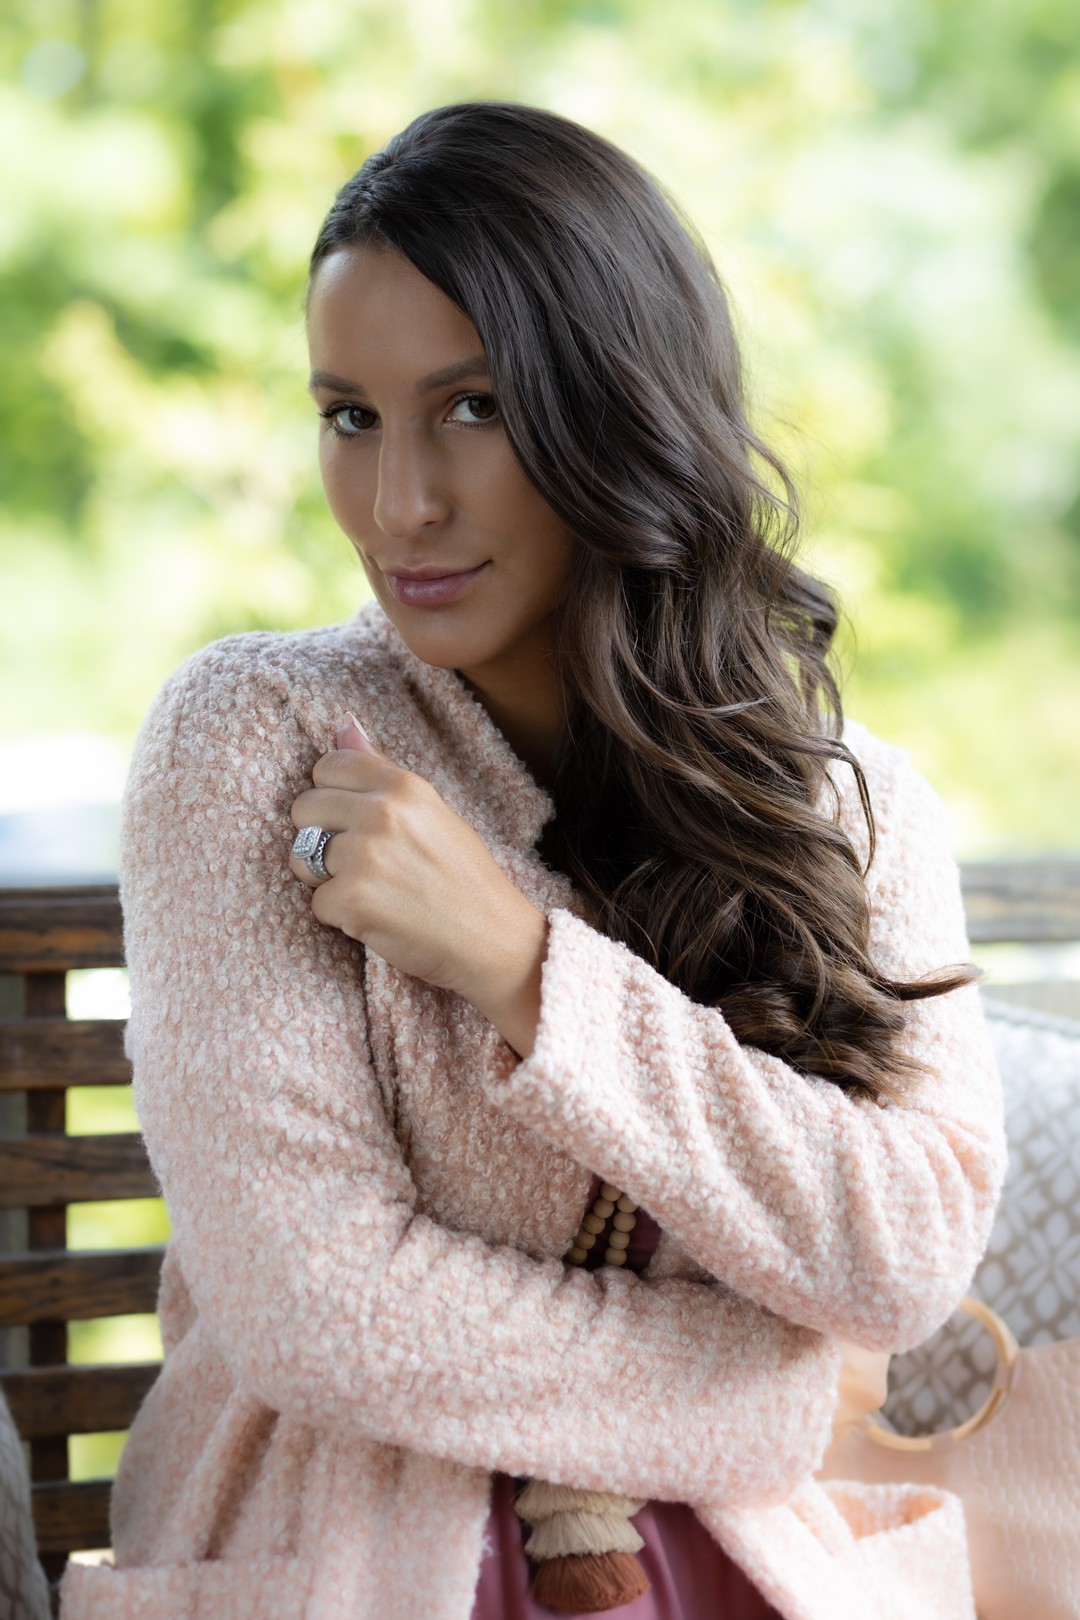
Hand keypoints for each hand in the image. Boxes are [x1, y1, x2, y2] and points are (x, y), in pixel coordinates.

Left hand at [289, 715, 547, 1040]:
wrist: (494, 940)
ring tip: (371, 890)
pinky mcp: (351, 900)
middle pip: (303, 808)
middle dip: (320, 837)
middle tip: (362, 863)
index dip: (333, 797)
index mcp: (403, 785)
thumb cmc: (464, 876)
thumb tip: (343, 724)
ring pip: (300, 858)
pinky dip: (341, 916)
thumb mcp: (431, 811)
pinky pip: (316, 903)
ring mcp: (364, 856)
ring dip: (326, 879)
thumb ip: (380, 769)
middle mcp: (381, 813)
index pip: (327, 766)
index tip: (356, 822)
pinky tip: (378, 917)